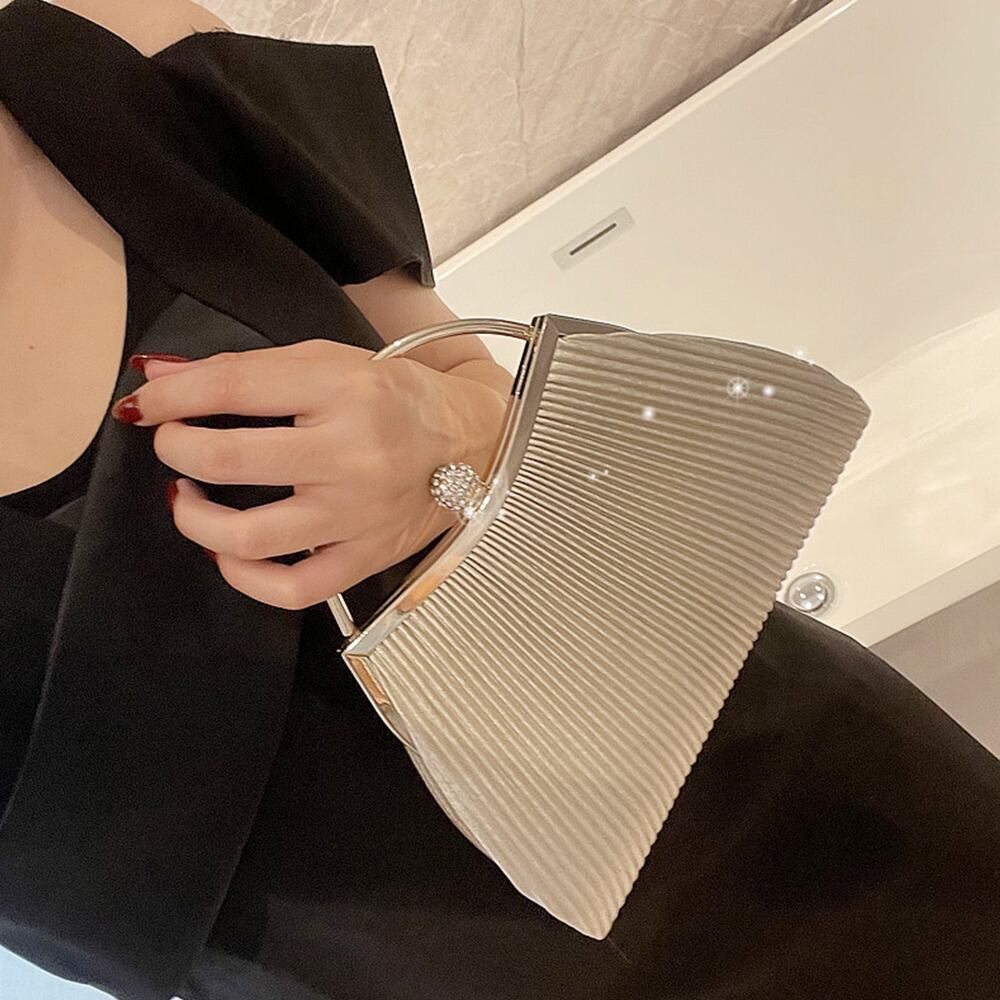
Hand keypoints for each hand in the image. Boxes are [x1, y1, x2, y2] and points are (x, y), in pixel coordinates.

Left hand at [113, 339, 507, 610]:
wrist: (472, 443)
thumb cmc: (398, 399)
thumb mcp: (329, 363)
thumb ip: (246, 371)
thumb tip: (161, 380)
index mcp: (345, 389)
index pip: (234, 388)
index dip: (171, 398)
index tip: (145, 406)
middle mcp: (353, 454)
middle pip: (229, 460)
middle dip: (176, 449)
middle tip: (172, 444)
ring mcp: (359, 514)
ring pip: (250, 536)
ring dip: (194, 518)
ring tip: (187, 499)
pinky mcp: (367, 557)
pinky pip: (293, 589)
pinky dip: (245, 578)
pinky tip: (228, 554)